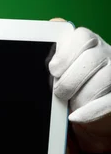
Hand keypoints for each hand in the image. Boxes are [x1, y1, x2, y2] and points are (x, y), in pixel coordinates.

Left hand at [49, 23, 110, 151]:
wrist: (86, 108)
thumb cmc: (69, 84)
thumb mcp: (60, 71)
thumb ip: (54, 64)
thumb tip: (49, 65)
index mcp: (89, 43)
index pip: (82, 37)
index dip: (65, 54)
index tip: (53, 69)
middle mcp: (106, 54)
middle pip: (92, 58)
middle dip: (70, 79)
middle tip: (58, 92)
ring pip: (104, 79)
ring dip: (81, 96)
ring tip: (70, 104)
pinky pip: (108, 103)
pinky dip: (90, 111)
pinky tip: (76, 117)